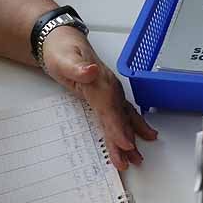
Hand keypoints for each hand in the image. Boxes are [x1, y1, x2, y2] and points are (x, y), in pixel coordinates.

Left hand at [41, 27, 157, 170]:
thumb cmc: (61, 51)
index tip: (125, 144)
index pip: (110, 108)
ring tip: (138, 158)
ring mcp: (110, 91)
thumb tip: (92, 70)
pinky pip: (122, 113)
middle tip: (130, 161)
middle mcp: (109, 87)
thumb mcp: (64, 58)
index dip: (118, 126)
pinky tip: (141, 136)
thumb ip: (77, 67)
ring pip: (123, 117)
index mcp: (99, 81)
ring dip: (132, 137)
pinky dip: (132, 126)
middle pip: (118, 117)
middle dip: (125, 140)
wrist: (62, 41)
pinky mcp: (108, 95)